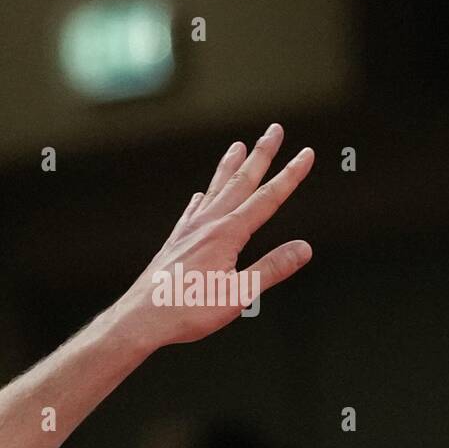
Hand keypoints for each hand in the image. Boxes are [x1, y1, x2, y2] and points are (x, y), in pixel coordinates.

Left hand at [113, 123, 314, 353]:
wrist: (142, 317)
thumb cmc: (188, 310)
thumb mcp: (239, 294)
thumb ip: (272, 268)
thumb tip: (303, 248)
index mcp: (227, 234)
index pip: (268, 198)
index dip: (290, 175)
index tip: (305, 154)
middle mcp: (208, 224)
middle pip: (241, 181)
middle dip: (262, 154)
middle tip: (275, 130)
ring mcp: (190, 230)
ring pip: (216, 189)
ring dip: (230, 166)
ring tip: (239, 146)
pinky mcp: (177, 241)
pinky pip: (193, 210)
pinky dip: (203, 197)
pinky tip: (200, 195)